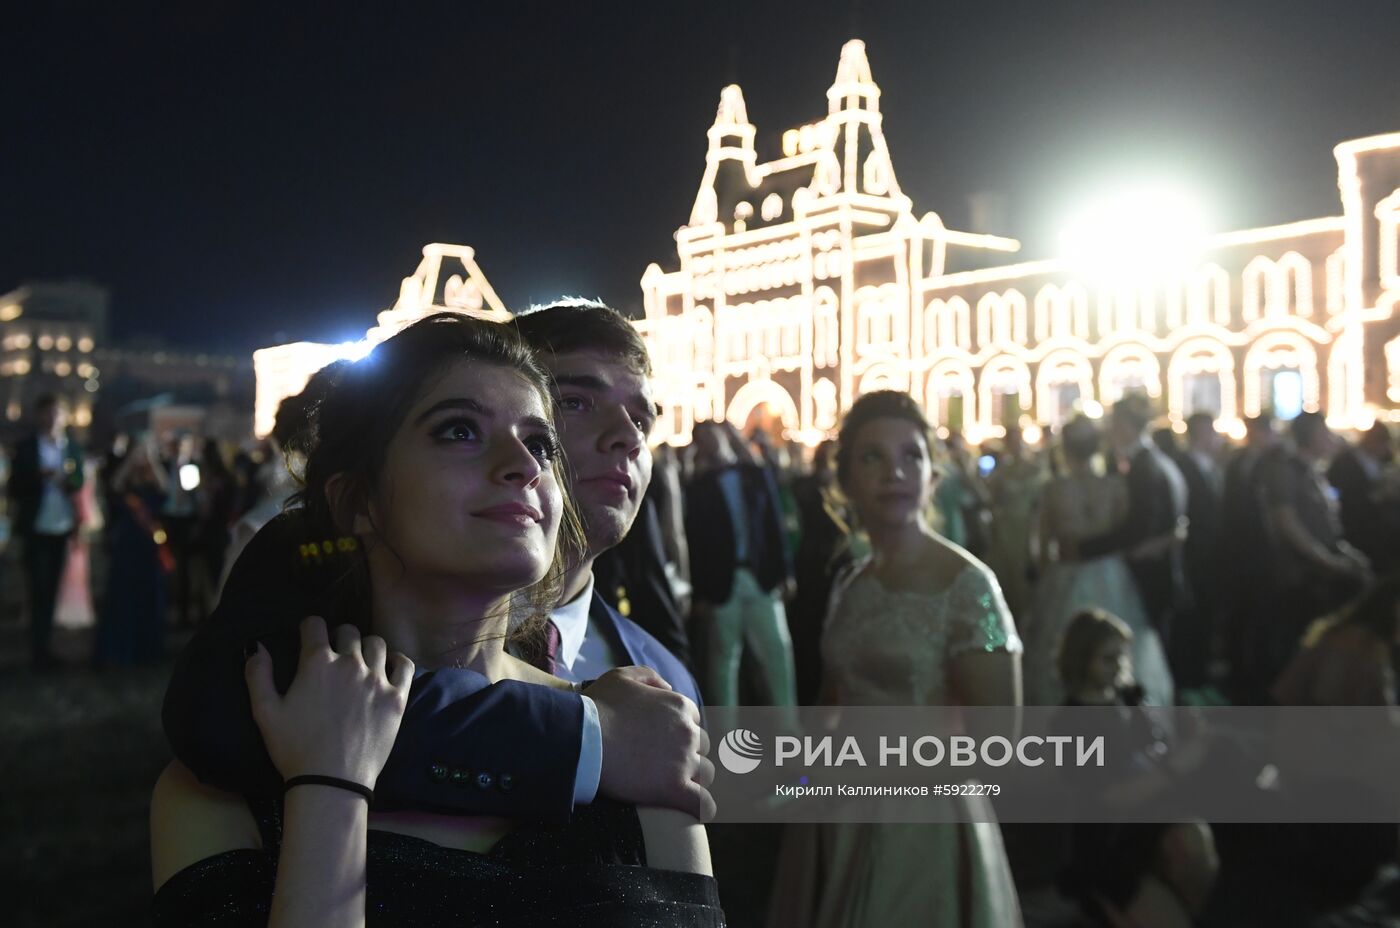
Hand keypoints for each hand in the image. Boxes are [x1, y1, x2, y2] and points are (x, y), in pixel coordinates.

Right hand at [245, 616, 412, 787]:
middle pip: (349, 631)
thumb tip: (256, 646)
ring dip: (366, 648)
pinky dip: (397, 661)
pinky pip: (404, 665)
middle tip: (334, 653)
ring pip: (377, 644)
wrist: (332, 781)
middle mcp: (350, 663)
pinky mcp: (397, 697)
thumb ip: (258, 675)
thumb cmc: (294, 748)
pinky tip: (389, 668)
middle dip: (339, 637)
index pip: (315, 625)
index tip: (308, 636)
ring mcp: (377, 679)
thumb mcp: (264, 712)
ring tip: (360, 661)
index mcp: (317, 663)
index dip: (309, 627)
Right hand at [585, 666, 715, 821]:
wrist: (580, 739)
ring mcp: (684, 761)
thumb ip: (650, 678)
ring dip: (695, 779)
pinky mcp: (675, 789)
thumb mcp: (622, 677)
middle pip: (702, 747)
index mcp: (680, 706)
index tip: (662, 742)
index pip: (694, 721)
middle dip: (688, 754)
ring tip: (675, 786)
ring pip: (707, 774)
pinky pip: (703, 804)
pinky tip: (695, 811)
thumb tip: (668, 688)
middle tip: (664, 764)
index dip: (678, 731)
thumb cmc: (596, 707)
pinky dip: (703, 808)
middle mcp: (688, 732)